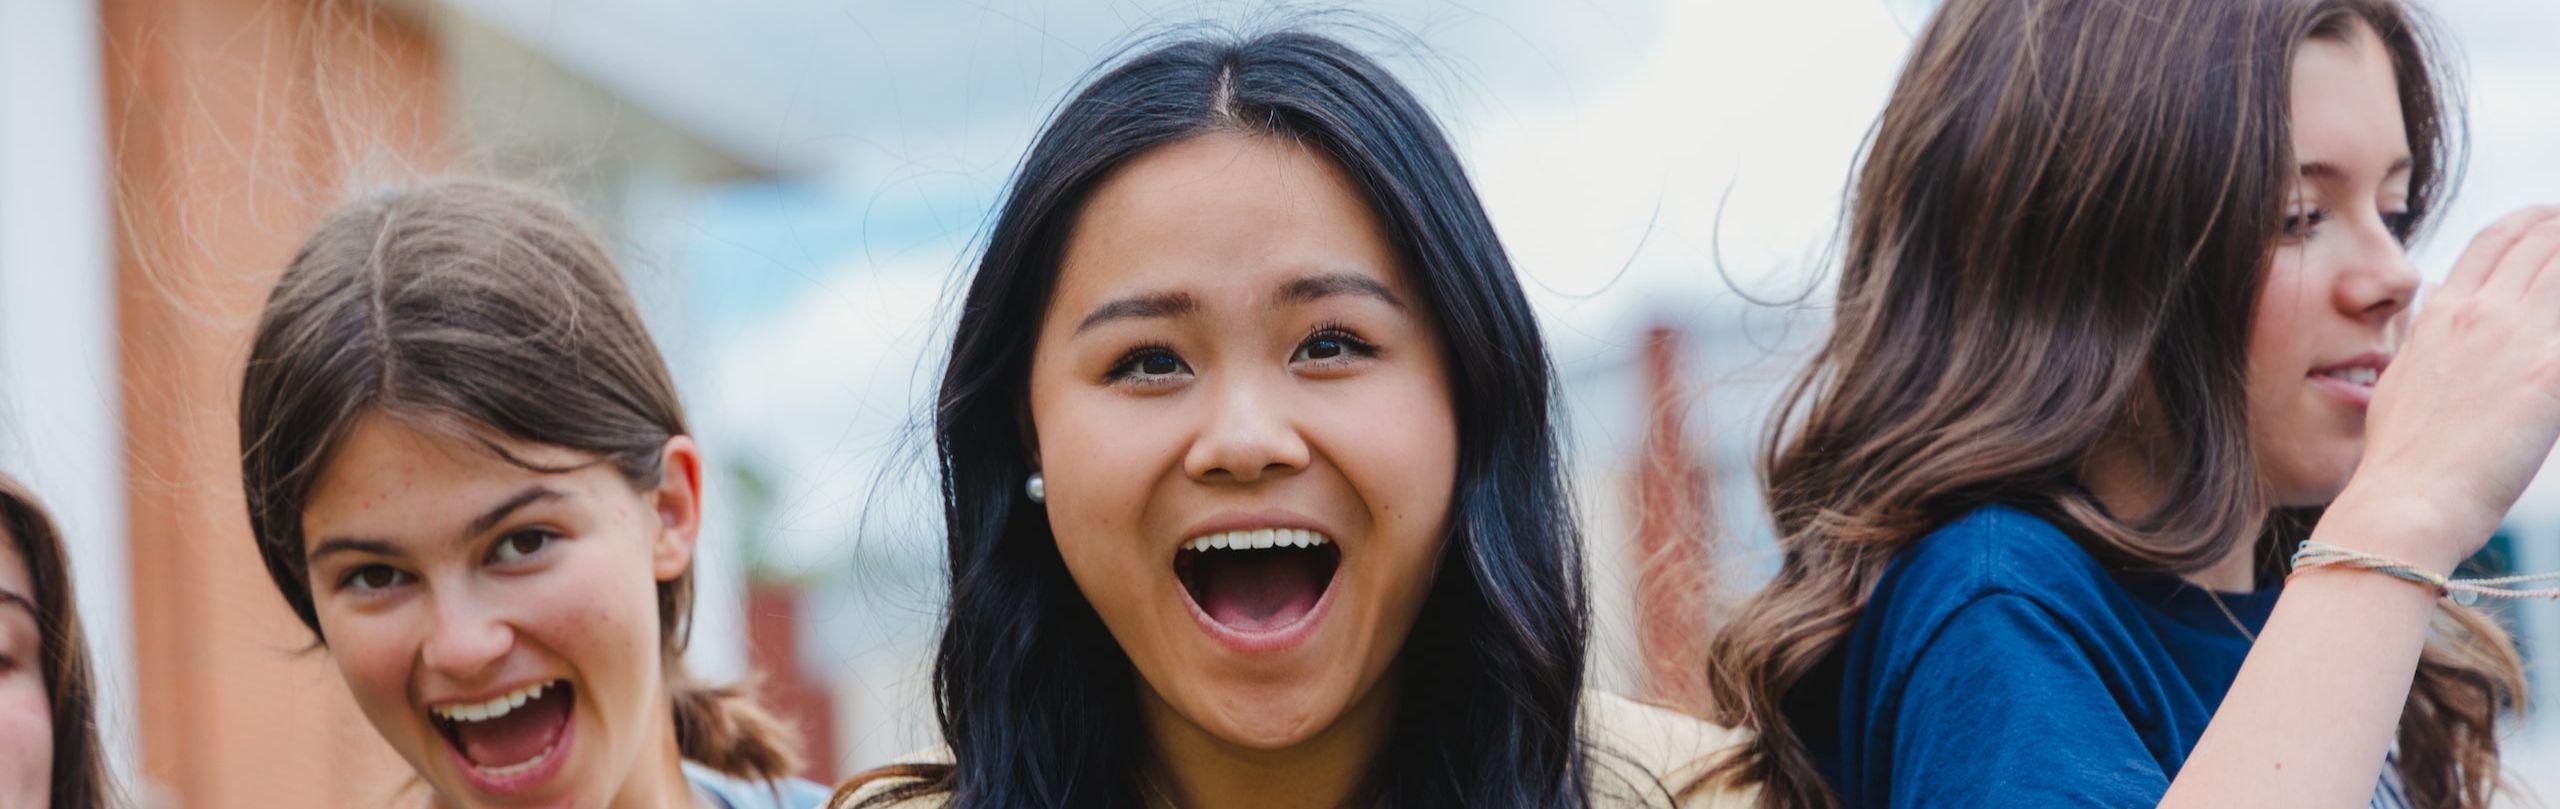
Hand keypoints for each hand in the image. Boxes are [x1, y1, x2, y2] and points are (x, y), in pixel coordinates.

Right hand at [2341, 205, 2559, 567]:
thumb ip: (2425, 338)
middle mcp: (2481, 314)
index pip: (2496, 239)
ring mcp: (2518, 338)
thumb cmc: (2401, 457)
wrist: (2406, 499)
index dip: (2534, 221)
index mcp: (2442, 313)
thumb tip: (2437, 309)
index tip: (2553, 221)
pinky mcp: (2550, 373)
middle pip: (2545, 243)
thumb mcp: (2400, 381)